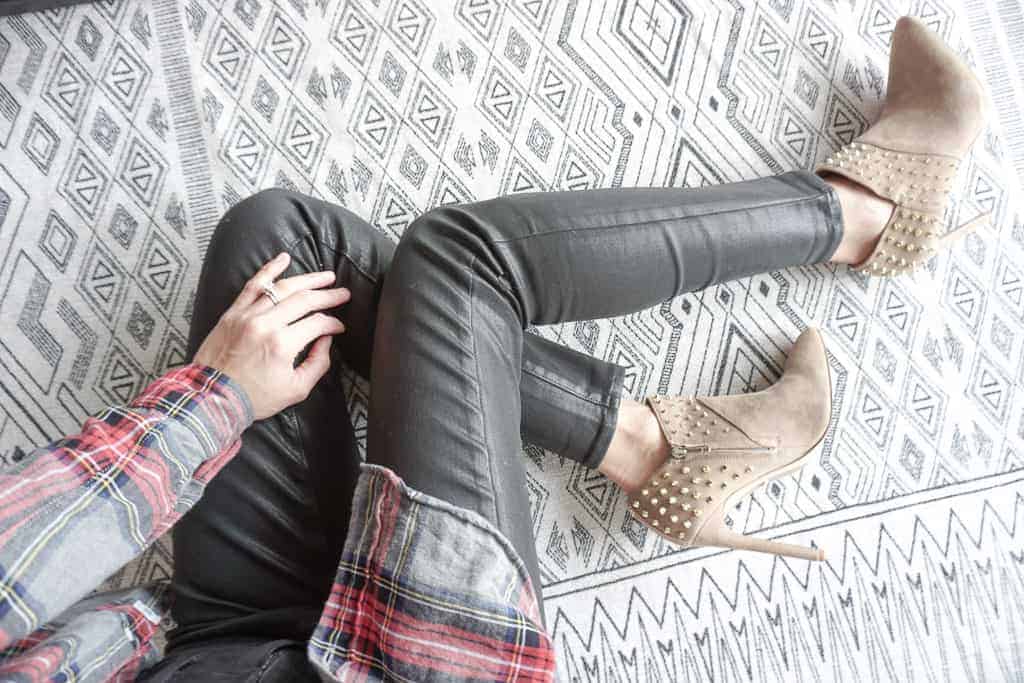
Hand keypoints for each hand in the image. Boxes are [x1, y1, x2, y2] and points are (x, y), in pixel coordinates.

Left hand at [193, 252, 350, 419]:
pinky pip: (253, 285)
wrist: (213, 397)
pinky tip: (284, 258)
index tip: (339, 327)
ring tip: (326, 276)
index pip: (318, 323)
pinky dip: (269, 269)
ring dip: (308, 279)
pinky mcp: (233, 313)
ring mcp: (247, 315)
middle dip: (328, 295)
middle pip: (304, 300)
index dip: (333, 324)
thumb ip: (318, 363)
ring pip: (282, 288)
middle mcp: (266, 324)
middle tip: (344, 293)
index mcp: (283, 344)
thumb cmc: (255, 397)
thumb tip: (326, 340)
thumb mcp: (296, 389)